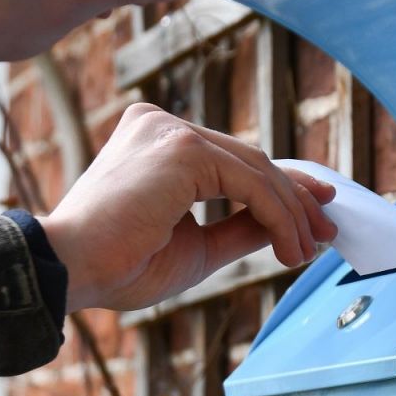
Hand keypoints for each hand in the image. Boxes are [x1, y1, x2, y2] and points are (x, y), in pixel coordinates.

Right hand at [37, 104, 337, 311]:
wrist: (70, 270)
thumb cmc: (118, 266)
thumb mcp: (197, 248)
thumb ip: (240, 228)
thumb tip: (289, 226)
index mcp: (154, 141)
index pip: (233, 159)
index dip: (281, 187)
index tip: (315, 216)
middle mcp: (161, 124)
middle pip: (250, 159)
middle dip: (296, 200)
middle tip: (325, 233)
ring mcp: (169, 130)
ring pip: (256, 169)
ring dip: (291, 214)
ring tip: (307, 251)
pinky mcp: (180, 148)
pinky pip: (250, 182)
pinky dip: (278, 216)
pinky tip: (289, 247)